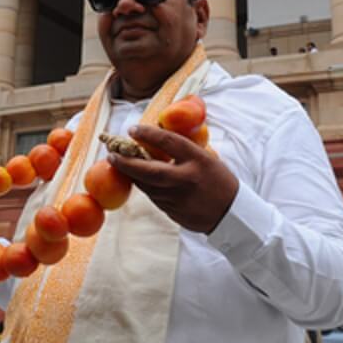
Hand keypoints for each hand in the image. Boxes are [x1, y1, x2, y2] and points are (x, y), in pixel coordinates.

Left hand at [108, 125, 238, 233]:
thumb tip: (158, 136)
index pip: (168, 142)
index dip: (147, 134)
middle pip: (148, 169)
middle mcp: (186, 178)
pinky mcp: (172, 211)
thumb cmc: (219, 180)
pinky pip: (153, 196)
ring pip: (147, 185)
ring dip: (131, 174)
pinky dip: (144, 186)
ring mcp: (178, 197)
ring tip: (118, 163)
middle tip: (111, 154)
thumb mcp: (207, 158)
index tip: (131, 129)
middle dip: (126, 162)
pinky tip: (137, 178)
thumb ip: (184, 149)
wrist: (231, 214)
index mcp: (197, 160)